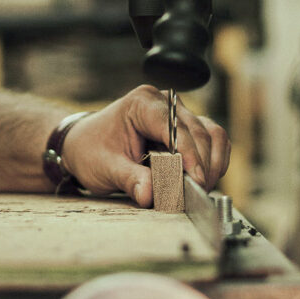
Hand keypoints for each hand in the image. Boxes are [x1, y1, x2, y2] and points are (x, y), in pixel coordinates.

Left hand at [61, 85, 229, 206]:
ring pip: (212, 134)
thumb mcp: (104, 167)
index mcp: (142, 103)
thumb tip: (149, 194)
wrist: (85, 145)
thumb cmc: (91, 150)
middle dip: (203, 165)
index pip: (175, 127)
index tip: (197, 180)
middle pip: (199, 131)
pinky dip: (214, 161)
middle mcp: (165, 103)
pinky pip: (213, 141)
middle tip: (198, 193)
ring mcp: (179, 114)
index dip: (190, 154)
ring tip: (203, 189)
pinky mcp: (187, 129)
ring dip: (213, 163)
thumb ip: (129, 179)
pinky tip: (205, 180)